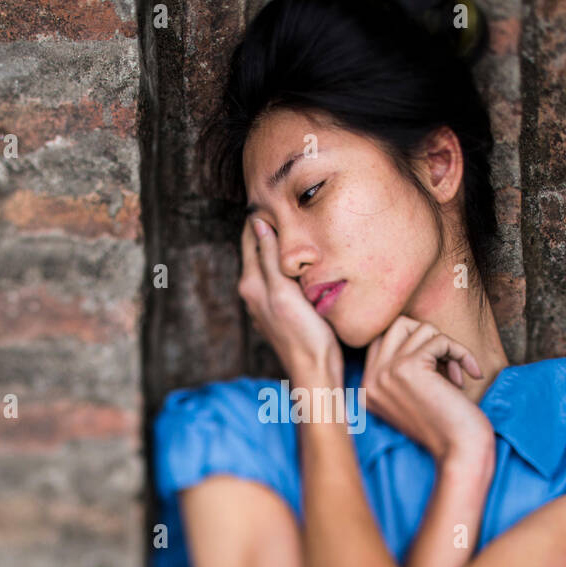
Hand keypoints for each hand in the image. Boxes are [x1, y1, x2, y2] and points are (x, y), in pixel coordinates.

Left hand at [238, 215, 342, 384]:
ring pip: (270, 265)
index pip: (250, 237)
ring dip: (279, 247)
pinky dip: (287, 266)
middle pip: (258, 250)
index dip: (258, 215)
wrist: (315, 374)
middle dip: (268, 228)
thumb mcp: (285, 291)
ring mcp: (266, 304)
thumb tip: (257, 223)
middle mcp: (254, 292)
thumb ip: (270, 258)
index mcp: (252, 283)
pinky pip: (280, 280)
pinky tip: (302, 263)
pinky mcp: (281, 313)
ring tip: (294, 226)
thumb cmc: (303, 336)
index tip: (270, 193)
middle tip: (284, 203)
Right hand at [361, 316, 495, 465]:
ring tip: (456, 375)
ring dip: (446, 347)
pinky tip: (471, 374)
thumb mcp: (412, 395)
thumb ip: (402, 366)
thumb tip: (414, 328)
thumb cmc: (444, 426)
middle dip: (428, 337)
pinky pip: (440, 340)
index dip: (414, 344)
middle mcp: (370, 380)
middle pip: (397, 325)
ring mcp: (386, 372)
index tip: (437, 368)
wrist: (459, 451)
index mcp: (366, 389)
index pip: (382, 340)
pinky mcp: (408, 367)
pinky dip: (461, 352)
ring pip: (420, 329)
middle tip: (446, 363)